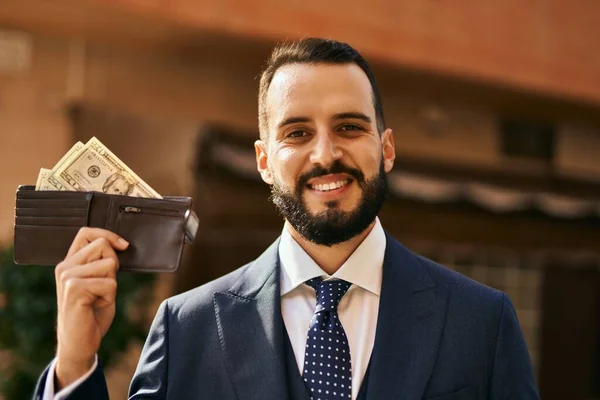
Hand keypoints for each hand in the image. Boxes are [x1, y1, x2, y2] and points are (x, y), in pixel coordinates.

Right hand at [54, 227, 128, 388]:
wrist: (79, 342)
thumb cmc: (92, 312)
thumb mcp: (99, 281)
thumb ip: (102, 262)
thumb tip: (120, 244)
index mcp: (69, 262)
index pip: (86, 232)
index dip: (108, 235)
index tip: (123, 246)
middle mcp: (64, 267)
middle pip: (103, 245)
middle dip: (113, 265)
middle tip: (103, 287)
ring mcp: (68, 277)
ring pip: (109, 264)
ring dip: (111, 284)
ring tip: (98, 298)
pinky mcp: (75, 289)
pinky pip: (110, 283)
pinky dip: (109, 297)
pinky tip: (95, 306)